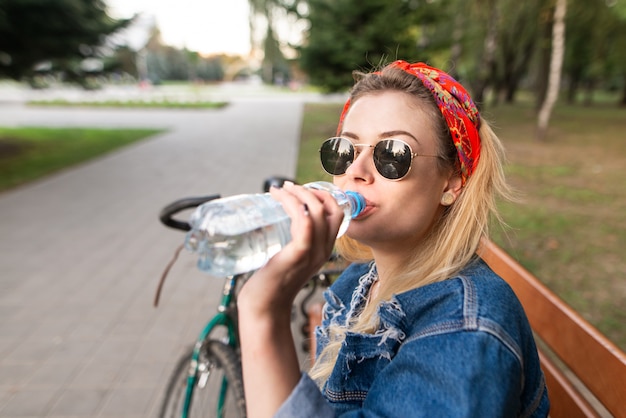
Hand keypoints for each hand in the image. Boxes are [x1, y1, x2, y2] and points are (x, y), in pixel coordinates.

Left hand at [237, 182, 345, 416]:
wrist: (263, 308)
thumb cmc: (269, 284)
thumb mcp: (286, 258)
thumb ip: (288, 243)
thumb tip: (271, 219)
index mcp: (323, 250)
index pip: (337, 214)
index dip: (323, 196)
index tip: (301, 189)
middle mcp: (323, 251)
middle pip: (330, 209)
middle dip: (311, 191)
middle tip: (288, 187)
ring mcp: (312, 253)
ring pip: (316, 212)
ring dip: (299, 194)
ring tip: (281, 189)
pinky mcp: (297, 255)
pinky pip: (303, 222)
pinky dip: (292, 205)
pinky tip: (278, 198)